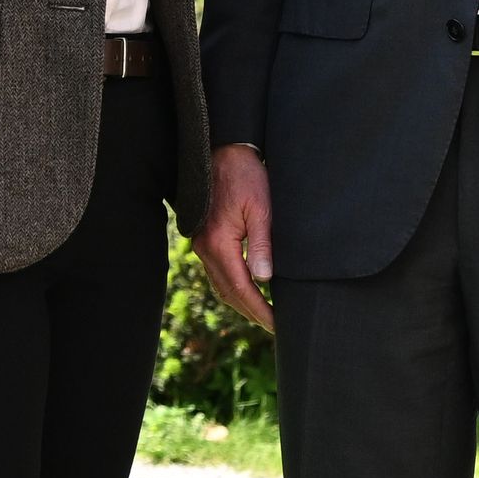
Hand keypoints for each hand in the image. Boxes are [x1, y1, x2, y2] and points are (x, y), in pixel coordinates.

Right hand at [194, 144, 275, 332]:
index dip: (259, 309)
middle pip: (228, 292)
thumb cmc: (246, 176)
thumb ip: (261, 244)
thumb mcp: (261, 208)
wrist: (223, 151)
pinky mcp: (204, 237)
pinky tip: (246, 289)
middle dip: (250, 312)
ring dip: (240, 302)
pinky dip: (232, 286)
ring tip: (262, 314)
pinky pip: (217, 271)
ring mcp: (202, 244)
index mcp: (219, 243)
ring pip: (220, 284)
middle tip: (273, 326)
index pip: (241, 288)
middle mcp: (205, 248)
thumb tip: (264, 279)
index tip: (276, 324)